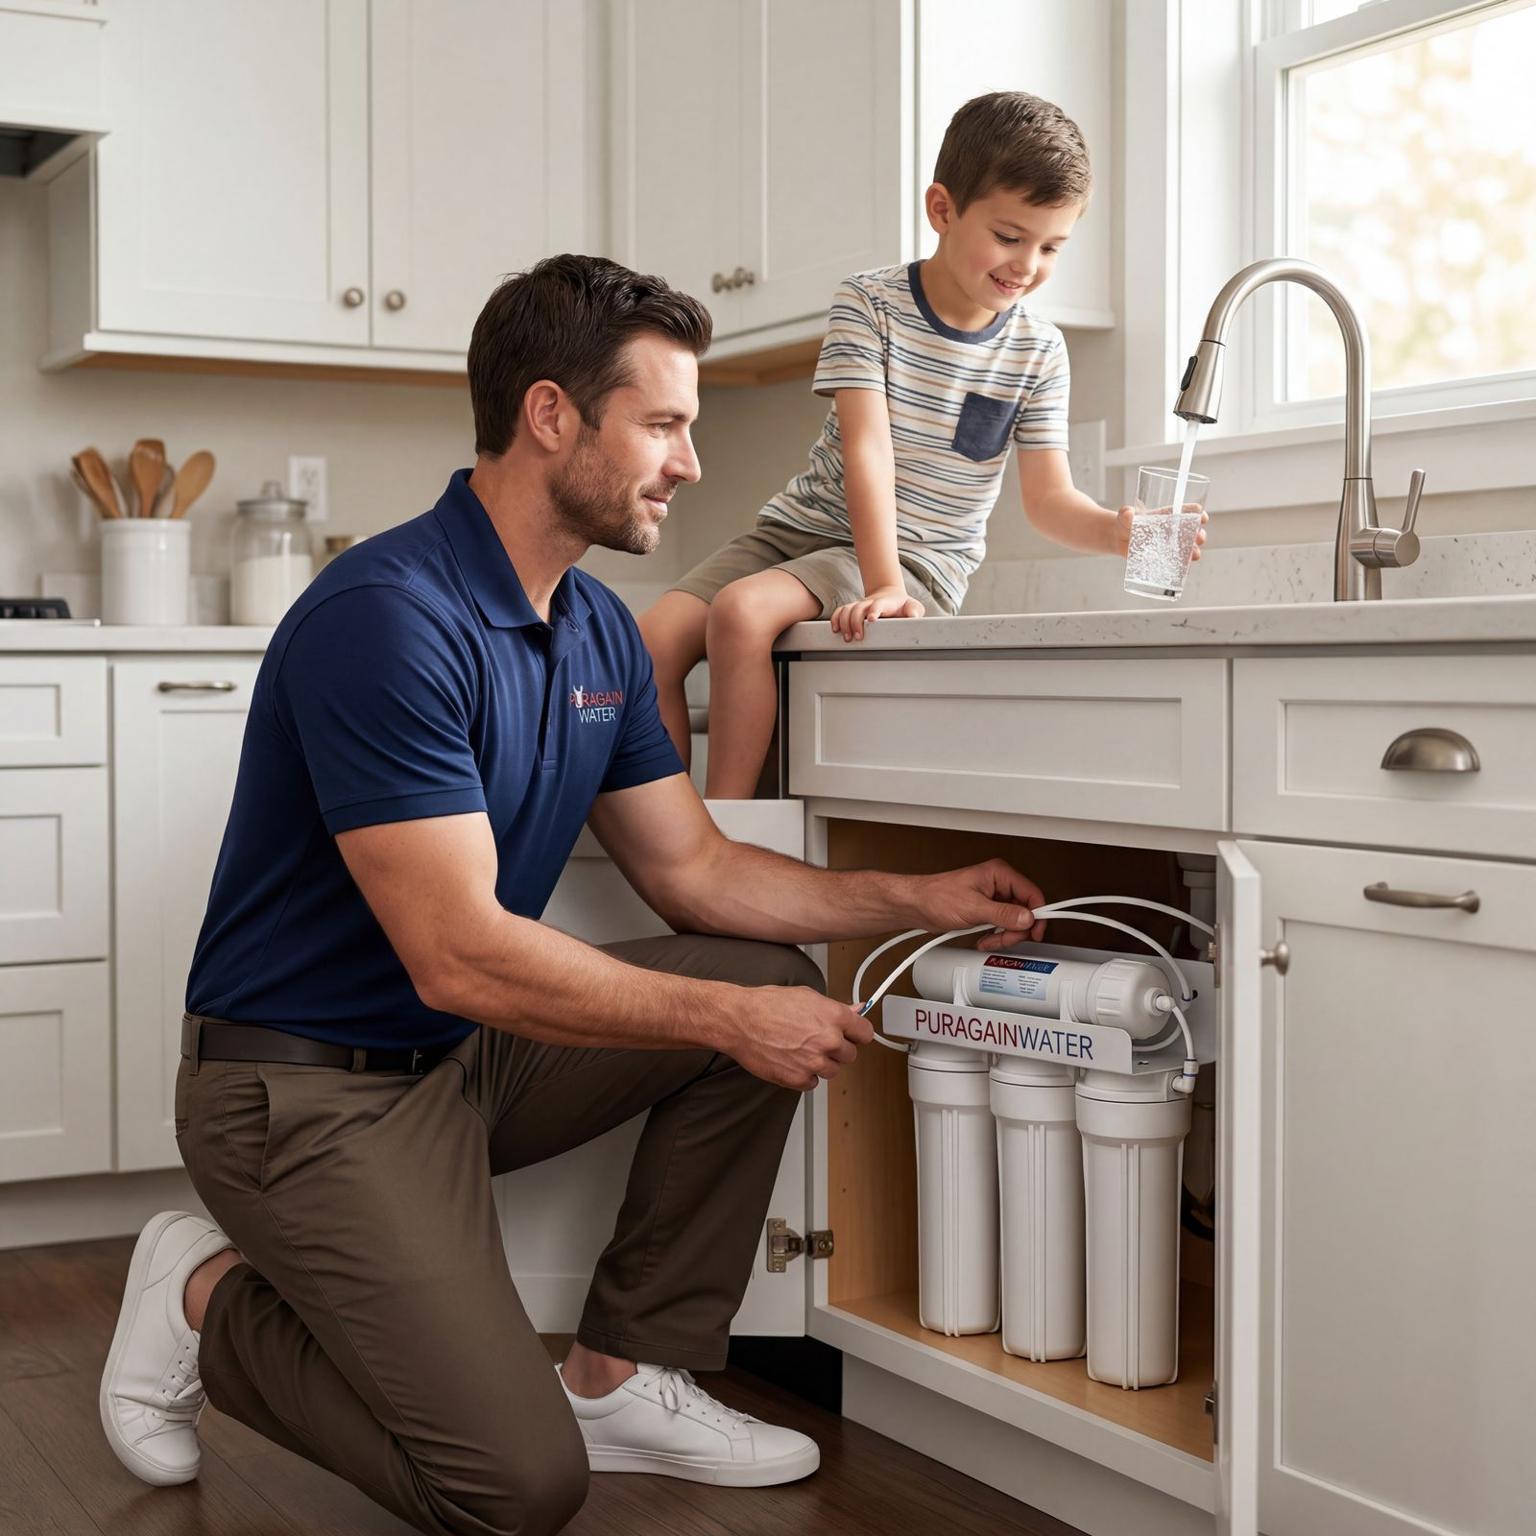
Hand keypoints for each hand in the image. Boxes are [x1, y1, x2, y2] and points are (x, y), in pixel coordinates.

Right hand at [727, 986, 875, 1091]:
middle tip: (817, 1040)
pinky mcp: (799, 1079)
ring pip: (833, 1071)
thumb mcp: (807, 996)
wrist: (740, 1021)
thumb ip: (836, 1007)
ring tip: (801, 1049)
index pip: (865, 1033)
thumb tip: (856, 1009)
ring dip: (821, 1063)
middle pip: (850, 1055)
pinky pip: (813, 1083)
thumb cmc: (767, 1005)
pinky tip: (791, 1060)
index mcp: (834, 1017)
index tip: (852, 1035)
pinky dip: (804, 1075)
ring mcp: (814, 1062)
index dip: (857, 1034)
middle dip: (837, 1049)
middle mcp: (828, 1041)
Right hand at [829, 585, 923, 641]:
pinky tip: (835, 630)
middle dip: (856, 622)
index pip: (878, 604)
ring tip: (847, 638)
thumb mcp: (913, 606)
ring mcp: (860, 605)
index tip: (871, 619)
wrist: (890, 596)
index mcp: (886, 602)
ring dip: (844, 623)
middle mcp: (870, 602)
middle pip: (858, 608)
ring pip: (847, 609)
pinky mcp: (853, 609)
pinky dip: (835, 619)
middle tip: (858, 637)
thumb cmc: (902, 605)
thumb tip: (913, 617)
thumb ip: (914, 611)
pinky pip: (840, 611)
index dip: (874, 610)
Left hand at [907, 859, 1048, 950]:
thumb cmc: (936, 897)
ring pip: (1014, 921)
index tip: (1035, 931)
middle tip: (1003, 938)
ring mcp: (993, 898)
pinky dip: (995, 937)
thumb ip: (1002, 914)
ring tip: (988, 940)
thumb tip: (1026, 917)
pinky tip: (984, 939)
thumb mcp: (973, 907)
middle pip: (1025, 911)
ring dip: (1003, 936)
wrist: (917, 905)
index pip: (1031, 893)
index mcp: (999, 874)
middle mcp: (998, 884)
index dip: (1037, 914)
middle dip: (1015, 930)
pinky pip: (1002, 926)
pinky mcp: (986, 911)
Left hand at [1112, 505, 1209, 560]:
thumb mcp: (1126, 515)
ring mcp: (1171, 545)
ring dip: (1194, 552)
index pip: (1190, 511)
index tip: (1202, 518)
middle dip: (1200, 535)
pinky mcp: (1165, 558)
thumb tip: (1127, 514)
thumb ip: (1127, 513)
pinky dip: (1182, 566)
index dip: (1198, 514)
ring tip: (1193, 555)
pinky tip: (1184, 568)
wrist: (1119, 538)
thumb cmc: (1126, 522)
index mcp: (1170, 515)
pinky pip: (1178, 563)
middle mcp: (1174, 530)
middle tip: (1199, 538)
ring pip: (1189, 548)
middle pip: (1194, 531)